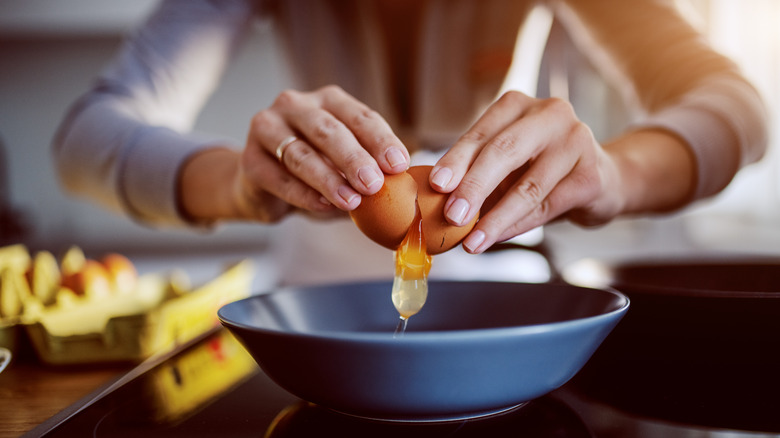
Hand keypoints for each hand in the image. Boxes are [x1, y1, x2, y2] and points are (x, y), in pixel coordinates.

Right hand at [180, 86, 410, 223]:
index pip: (359, 117)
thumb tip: (402, 186)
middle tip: (374, 184)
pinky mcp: (249, 158)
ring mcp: (267, 128)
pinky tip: (323, 207)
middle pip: (328, 131)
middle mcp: (295, 105)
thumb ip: (369, 170)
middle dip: (354, 158)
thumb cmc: (315, 170)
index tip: (399, 165)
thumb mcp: (345, 165)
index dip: (381, 140)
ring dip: (328, 180)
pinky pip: (278, 178)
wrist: (263, 185)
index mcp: (328, 101)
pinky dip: (303, 194)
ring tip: (351, 202)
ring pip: (300, 154)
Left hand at [428, 91, 625, 253]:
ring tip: (472, 242)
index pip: (481, 134)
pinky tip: (497, 238)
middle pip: (504, 152)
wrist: (599, 178)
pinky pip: (546, 207)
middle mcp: (550, 114)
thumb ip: (475, 172)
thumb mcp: (505, 160)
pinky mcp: (591, 175)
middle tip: (452, 216)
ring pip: (527, 187)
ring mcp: (576, 142)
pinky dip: (517, 226)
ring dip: (495, 218)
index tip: (435, 185)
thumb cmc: (537, 167)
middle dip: (474, 187)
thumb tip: (435, 201)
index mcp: (518, 105)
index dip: (456, 160)